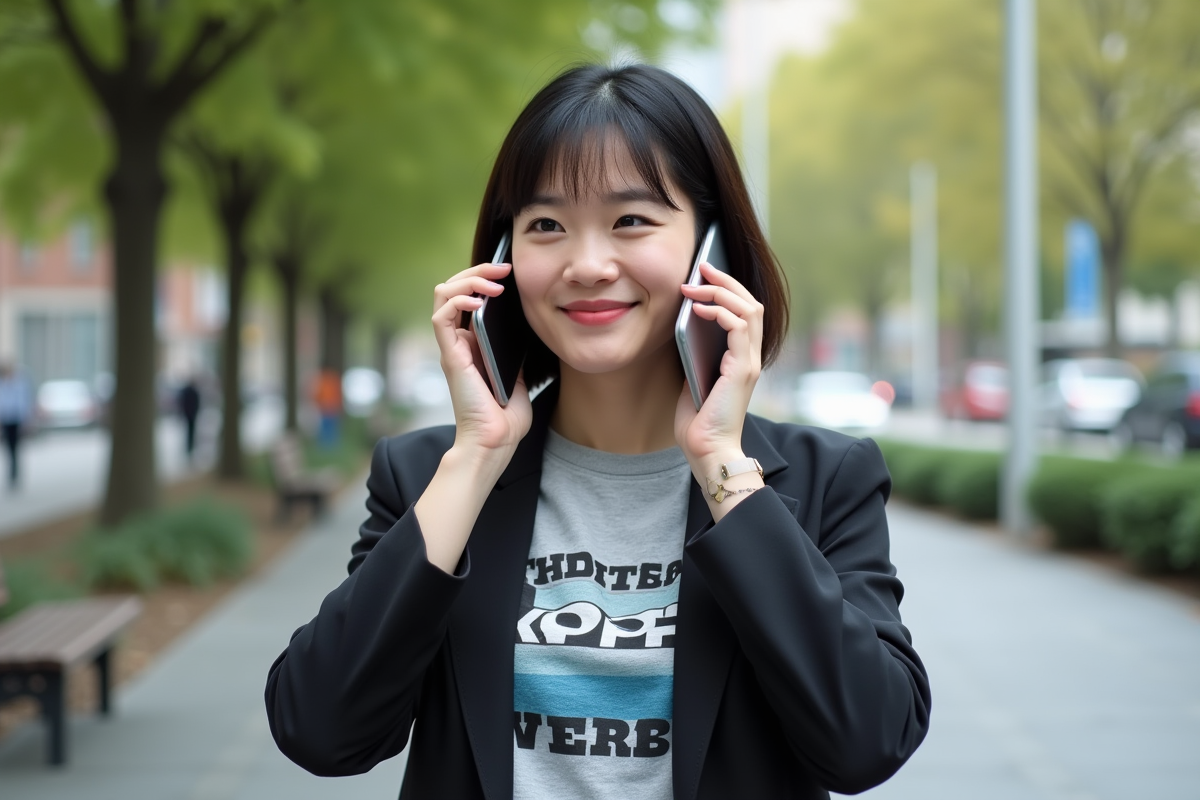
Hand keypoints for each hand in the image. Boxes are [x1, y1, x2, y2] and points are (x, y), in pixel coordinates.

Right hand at [431, 262, 532, 456]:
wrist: (495, 443)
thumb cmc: (506, 418)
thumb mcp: (519, 376)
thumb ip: (516, 353)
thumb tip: (528, 328)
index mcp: (472, 345)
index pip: (468, 297)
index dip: (485, 278)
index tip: (510, 272)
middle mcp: (458, 342)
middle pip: (453, 288)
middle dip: (478, 269)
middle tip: (504, 267)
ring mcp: (452, 347)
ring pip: (443, 293)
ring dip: (468, 278)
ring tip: (494, 281)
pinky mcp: (450, 355)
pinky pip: (441, 315)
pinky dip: (458, 298)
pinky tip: (481, 299)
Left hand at [673, 262, 764, 474]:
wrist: (708, 452)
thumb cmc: (699, 423)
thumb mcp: (693, 379)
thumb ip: (695, 355)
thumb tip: (684, 327)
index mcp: (741, 359)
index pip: (744, 312)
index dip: (727, 290)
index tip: (703, 275)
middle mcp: (751, 357)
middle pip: (751, 303)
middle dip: (726, 281)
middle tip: (702, 266)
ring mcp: (749, 363)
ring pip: (748, 309)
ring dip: (721, 292)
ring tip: (697, 284)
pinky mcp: (742, 370)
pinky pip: (739, 328)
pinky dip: (720, 312)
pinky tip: (699, 309)